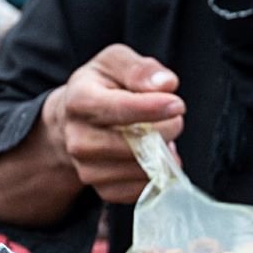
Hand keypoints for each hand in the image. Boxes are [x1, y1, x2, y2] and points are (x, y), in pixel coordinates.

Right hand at [40, 45, 184, 203]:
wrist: (75, 120)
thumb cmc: (101, 86)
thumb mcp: (115, 61)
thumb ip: (140, 69)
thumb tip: (165, 84)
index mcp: (79, 100)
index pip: (116, 109)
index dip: (150, 108)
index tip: (177, 105)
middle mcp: (77, 138)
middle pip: (129, 144)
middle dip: (163, 132)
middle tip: (175, 118)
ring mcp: (86, 167)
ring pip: (138, 169)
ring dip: (161, 155)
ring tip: (163, 136)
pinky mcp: (102, 188)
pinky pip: (139, 190)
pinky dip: (156, 174)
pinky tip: (156, 156)